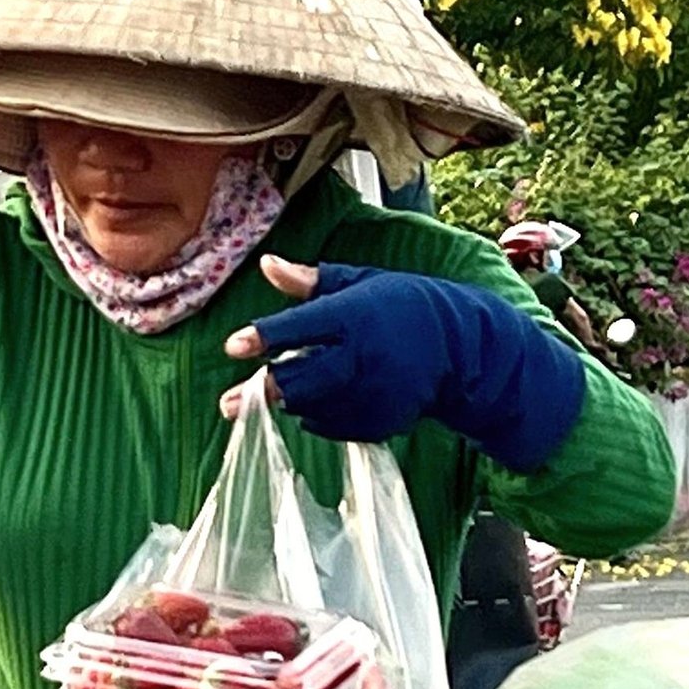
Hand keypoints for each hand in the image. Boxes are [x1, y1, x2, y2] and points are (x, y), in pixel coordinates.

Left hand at [221, 256, 586, 471]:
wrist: (459, 348)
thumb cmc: (400, 306)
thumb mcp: (357, 282)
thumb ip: (308, 280)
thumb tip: (266, 264)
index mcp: (354, 316)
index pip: (303, 327)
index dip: (266, 337)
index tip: (234, 346)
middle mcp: (363, 356)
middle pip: (304, 378)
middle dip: (266, 390)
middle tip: (229, 401)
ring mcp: (373, 392)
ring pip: (314, 406)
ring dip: (289, 403)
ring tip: (272, 396)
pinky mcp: (380, 419)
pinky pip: (333, 425)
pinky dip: (316, 416)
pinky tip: (314, 403)